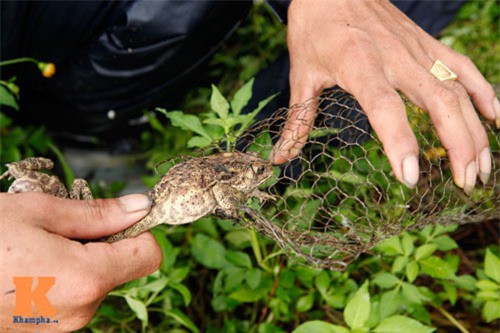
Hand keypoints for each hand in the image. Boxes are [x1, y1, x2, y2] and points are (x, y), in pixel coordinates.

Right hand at [0, 192, 160, 331]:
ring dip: (79, 258)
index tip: (118, 215)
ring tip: (36, 246)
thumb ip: (98, 213)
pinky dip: (63, 276)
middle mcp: (81, 311)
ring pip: (96, 281)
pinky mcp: (45, 331)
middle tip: (59, 227)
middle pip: (121, 267)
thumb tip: (140, 206)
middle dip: (103, 242)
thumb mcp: (39, 213)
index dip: (139, 230)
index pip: (148, 255)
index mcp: (86, 280)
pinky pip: (73, 296)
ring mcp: (62, 327)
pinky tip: (29, 266)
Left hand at [271, 0, 497, 193]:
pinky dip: (483, 91)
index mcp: (359, 64)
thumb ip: (297, 120)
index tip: (410, 177)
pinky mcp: (426, 42)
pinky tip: (495, 118)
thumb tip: (279, 158)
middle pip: (439, 101)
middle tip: (464, 184)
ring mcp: (416, 48)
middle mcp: (395, 56)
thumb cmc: (314, 26)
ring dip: (475, 130)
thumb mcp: (302, 74)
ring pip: (458, 89)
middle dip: (458, 145)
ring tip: (482, 168)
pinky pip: (463, 66)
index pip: (385, 108)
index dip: (400, 143)